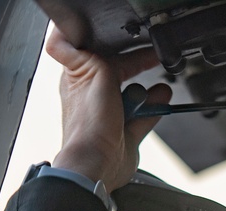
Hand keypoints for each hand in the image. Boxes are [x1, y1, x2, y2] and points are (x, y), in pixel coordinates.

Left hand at [46, 28, 171, 190]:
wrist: (99, 162)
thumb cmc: (88, 124)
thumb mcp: (89, 72)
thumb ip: (80, 51)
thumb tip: (63, 34)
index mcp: (81, 79)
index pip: (106, 56)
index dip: (126, 50)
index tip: (144, 48)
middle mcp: (97, 97)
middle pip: (124, 75)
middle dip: (140, 71)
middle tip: (154, 64)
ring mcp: (113, 115)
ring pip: (138, 96)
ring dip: (150, 94)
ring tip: (158, 93)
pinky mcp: (127, 132)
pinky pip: (147, 116)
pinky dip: (156, 110)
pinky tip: (162, 104)